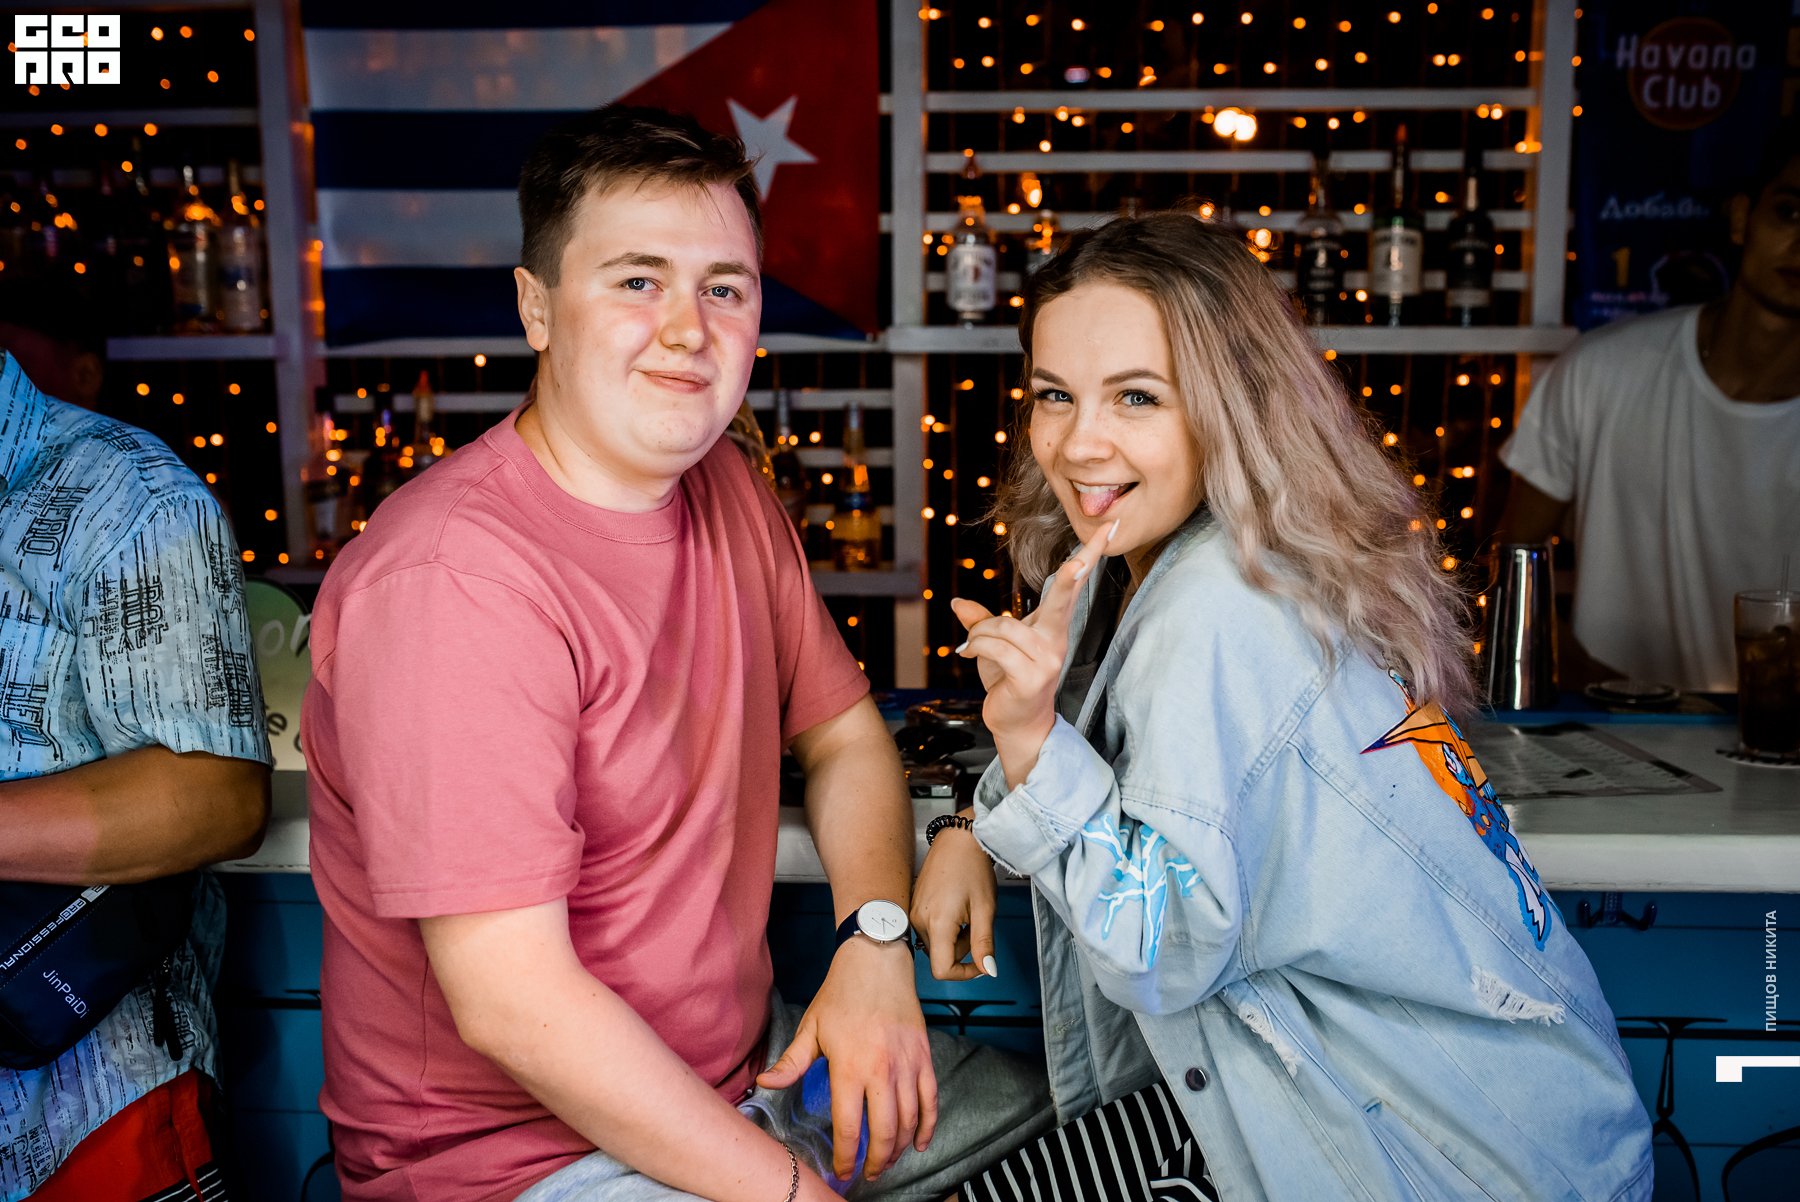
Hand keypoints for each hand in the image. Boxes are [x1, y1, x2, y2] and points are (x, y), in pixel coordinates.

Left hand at [756, 936, 936, 1180]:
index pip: (848, 1127)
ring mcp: (906, 1064)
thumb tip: (765, 1083)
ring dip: (899, 1148)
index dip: (845, 1157)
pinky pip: (931, 1099)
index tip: (841, 1171)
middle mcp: (881, 1070)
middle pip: (884, 1132)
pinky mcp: (924, 1056)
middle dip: (876, 1161)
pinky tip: (919, 1142)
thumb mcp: (811, 1027)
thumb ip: (791, 1062)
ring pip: (909, 1120)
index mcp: (849, 1066)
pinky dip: (927, 1125)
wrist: (876, 961)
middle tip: (868, 1173)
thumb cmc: (841, 993)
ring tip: (887, 1160)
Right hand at [911, 809, 997, 981]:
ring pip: (935, 944)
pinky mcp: (913, 907)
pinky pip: (928, 930)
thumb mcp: (985, 909)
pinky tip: (953, 906)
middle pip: (940, 957)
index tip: (981, 963)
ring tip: (965, 911)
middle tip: (975, 922)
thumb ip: (984, 945)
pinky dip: (944, 927)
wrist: (959, 840)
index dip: (964, 974)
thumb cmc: (972, 867)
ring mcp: (913, 913)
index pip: (942, 970)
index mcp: (937, 923)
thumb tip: (988, 970)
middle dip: (961, 949)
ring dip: (953, 938)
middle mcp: (918, 920)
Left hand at [950, 520, 1114, 788]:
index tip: (1108, 527)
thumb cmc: (1008, 681)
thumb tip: (957, 602)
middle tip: (1079, 561)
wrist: (1015, 722)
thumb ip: (980, 622)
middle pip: (1062, 599)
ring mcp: (1047, 660)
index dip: (1091, 555)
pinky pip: (996, 649)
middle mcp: (1055, 639)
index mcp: (1052, 625)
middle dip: (1070, 577)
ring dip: (980, 635)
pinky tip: (967, 654)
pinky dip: (975, 647)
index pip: (1074, 584)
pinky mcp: (1031, 678)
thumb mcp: (994, 646)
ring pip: (1005, 627)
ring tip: (971, 647)